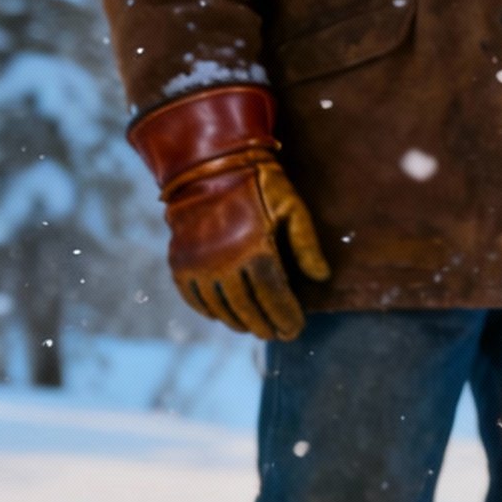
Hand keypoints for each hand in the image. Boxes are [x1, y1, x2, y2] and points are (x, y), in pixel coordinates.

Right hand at [128, 85, 330, 340]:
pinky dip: (210, 311)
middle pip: (248, 308)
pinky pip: (194, 298)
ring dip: (240, 323)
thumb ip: (306, 245)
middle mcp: (223, 263)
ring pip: (221, 308)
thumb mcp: (292, 208)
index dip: (286, 316)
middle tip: (279, 335)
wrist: (208, 166)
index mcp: (255, 250)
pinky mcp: (180, 263)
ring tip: (255, 329)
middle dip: (266, 325)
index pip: (274, 296)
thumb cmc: (259, 184)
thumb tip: (321, 277)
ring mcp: (198, 265)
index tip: (296, 329)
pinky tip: (223, 316)